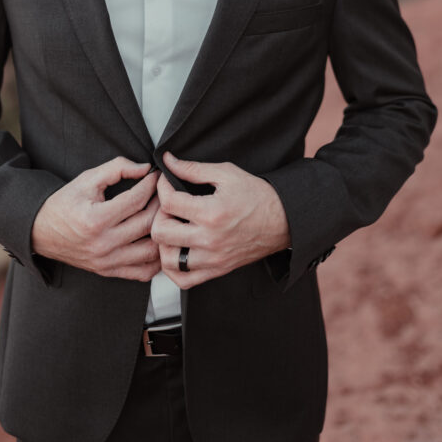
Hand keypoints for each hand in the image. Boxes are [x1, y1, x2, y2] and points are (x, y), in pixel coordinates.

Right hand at [31, 157, 160, 280]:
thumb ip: (117, 168)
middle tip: (165, 193)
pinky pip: (143, 272)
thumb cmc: (65, 203)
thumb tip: (145, 168)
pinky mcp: (108, 271)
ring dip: (162, 232)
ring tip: (164, 216)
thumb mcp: (87, 179)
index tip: (157, 176)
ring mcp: (106, 262)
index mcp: (95, 219)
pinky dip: (156, 259)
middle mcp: (102, 244)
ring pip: (151, 251)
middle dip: (161, 204)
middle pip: (147, 224)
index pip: (136, 200)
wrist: (40, 231)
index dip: (151, 184)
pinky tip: (157, 242)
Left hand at [151, 152, 289, 288]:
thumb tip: (168, 161)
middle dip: (158, 215)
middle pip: (160, 232)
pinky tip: (178, 249)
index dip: (161, 187)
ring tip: (172, 227)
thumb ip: (194, 169)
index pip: (169, 202)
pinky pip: (183, 280)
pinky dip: (173, 267)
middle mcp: (209, 239)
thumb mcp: (226, 173)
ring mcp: (212, 259)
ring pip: (167, 259)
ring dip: (163, 243)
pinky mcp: (217, 270)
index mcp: (211, 213)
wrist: (283, 220)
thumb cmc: (257, 195)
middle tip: (168, 206)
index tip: (166, 182)